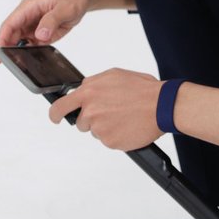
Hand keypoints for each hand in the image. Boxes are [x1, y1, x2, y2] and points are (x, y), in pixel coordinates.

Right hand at [0, 0, 91, 61]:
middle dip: (6, 49)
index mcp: (28, 7)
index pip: (9, 24)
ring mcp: (33, 25)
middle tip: (6, 63)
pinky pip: (30, 44)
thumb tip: (40, 34)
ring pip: (18, 41)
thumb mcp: (64, 8)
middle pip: (11, 35)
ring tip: (17, 63)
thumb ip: (51, 21)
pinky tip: (29, 59)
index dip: (2, 38)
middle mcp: (27, 17)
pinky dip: (28, 52)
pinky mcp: (40, 33)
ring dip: (17, 51)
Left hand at [49, 68, 163, 150]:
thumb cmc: (142, 89)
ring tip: (123, 117)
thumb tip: (82, 90)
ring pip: (95, 131)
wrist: (162, 106)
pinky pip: (107, 141)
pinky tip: (128, 126)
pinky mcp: (110, 142)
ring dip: (105, 127)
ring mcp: (100, 128)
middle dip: (92, 119)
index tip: (56, 118)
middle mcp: (91, 111)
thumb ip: (93, 84)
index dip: (55, 114)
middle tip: (111, 113)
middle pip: (81, 122)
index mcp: (89, 92)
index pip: (60, 106)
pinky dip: (116, 136)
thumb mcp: (114, 76)